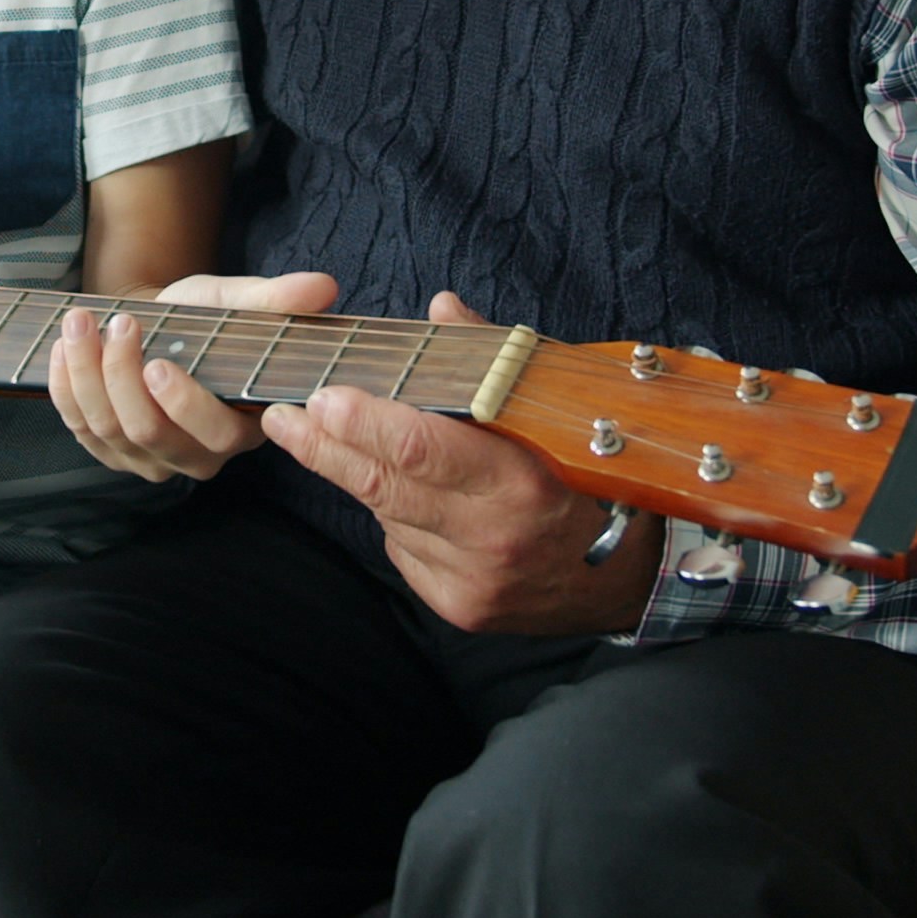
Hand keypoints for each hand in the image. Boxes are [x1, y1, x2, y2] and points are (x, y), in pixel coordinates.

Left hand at [45, 271, 334, 481]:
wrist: (155, 326)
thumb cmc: (200, 319)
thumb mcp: (235, 303)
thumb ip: (272, 300)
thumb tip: (323, 287)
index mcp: (239, 426)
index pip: (215, 432)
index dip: (184, 405)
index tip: (159, 363)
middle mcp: (195, 456)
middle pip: (150, 432)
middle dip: (121, 376)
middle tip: (117, 322)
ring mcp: (148, 460)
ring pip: (108, 429)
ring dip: (86, 372)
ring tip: (81, 322)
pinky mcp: (108, 453)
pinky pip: (78, 428)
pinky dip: (64, 386)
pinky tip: (62, 349)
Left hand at [260, 290, 661, 633]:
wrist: (632, 576)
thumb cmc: (590, 472)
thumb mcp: (555, 407)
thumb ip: (494, 360)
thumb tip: (440, 309)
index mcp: (522, 479)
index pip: (421, 447)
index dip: (364, 422)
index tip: (322, 396)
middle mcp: (493, 536)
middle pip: (387, 485)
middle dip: (326, 447)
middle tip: (284, 416)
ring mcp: (474, 579)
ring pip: (390, 516)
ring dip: (360, 477)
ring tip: (328, 440)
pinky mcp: (461, 607)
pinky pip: (405, 550)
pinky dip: (397, 518)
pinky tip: (407, 496)